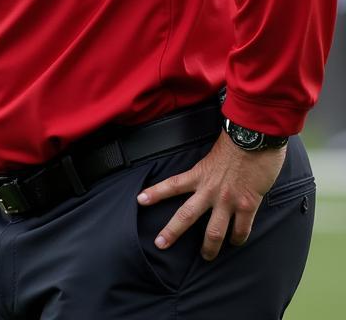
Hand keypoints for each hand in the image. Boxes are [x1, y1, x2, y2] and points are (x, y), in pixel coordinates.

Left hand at [136, 132, 286, 260]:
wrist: (254, 138)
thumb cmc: (235, 142)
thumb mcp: (213, 155)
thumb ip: (207, 170)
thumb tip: (207, 178)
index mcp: (199, 174)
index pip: (172, 185)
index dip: (155, 193)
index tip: (140, 200)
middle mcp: (210, 190)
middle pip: (186, 215)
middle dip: (172, 232)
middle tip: (160, 244)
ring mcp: (228, 200)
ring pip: (214, 231)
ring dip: (209, 247)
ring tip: (206, 256)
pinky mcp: (247, 205)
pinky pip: (241, 229)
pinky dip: (238, 239)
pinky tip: (235, 243)